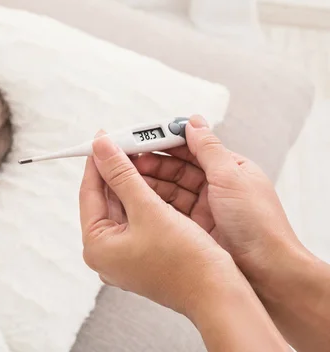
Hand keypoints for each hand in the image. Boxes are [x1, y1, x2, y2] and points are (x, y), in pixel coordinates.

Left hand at [79, 130, 238, 315]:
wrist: (220, 295)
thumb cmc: (185, 260)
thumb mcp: (148, 208)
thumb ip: (122, 174)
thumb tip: (101, 146)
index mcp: (96, 246)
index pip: (89, 192)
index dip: (98, 160)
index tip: (104, 136)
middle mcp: (106, 254)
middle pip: (106, 199)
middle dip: (117, 168)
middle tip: (126, 140)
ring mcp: (125, 256)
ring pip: (124, 207)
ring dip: (133, 181)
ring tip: (142, 153)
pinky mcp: (144, 255)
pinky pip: (138, 218)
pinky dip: (145, 198)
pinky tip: (155, 178)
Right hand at [130, 115, 305, 281]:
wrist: (268, 272)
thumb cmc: (258, 223)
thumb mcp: (231, 176)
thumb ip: (208, 148)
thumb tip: (193, 122)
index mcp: (230, 168)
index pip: (192, 147)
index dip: (165, 141)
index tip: (141, 138)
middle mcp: (215, 186)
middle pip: (176, 167)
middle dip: (151, 161)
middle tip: (125, 157)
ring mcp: (204, 208)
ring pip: (169, 188)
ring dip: (148, 180)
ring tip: (125, 175)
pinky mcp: (194, 228)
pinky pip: (168, 209)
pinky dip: (152, 201)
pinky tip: (135, 195)